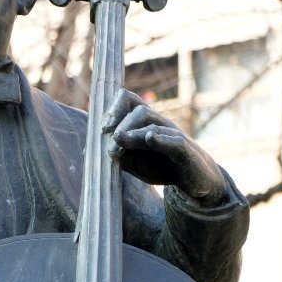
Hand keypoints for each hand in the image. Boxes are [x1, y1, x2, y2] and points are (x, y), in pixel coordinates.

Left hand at [102, 89, 226, 205]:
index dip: (113, 109)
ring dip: (132, 132)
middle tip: (109, 136)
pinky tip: (149, 139)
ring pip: (153, 124)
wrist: (195, 180)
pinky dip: (160, 139)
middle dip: (120, 121)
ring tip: (118, 141)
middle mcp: (160, 123)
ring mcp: (173, 135)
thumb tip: (87, 149)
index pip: (129, 100)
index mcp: (145, 123)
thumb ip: (115, 153)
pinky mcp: (184, 151)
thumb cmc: (162, 166)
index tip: (102, 127)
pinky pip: (173, 140)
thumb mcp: (134, 162)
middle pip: (140, 109)